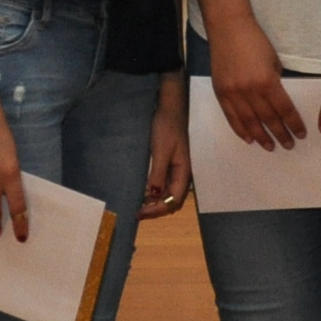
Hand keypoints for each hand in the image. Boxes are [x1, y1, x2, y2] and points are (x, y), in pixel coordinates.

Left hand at [139, 77, 190, 218]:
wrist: (169, 108)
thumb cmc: (166, 127)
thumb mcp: (161, 150)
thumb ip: (158, 173)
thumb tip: (153, 195)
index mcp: (183, 172)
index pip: (174, 200)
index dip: (158, 209)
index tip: (141, 213)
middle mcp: (181, 175)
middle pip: (172, 200)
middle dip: (156, 209)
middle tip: (137, 212)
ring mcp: (175, 170)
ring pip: (167, 194)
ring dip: (154, 202)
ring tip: (138, 205)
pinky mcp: (168, 164)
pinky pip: (162, 184)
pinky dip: (153, 192)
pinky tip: (142, 192)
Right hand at [209, 16, 304, 149]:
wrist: (228, 29)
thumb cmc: (255, 41)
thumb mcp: (273, 61)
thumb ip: (275, 83)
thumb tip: (277, 103)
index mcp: (267, 81)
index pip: (284, 109)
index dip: (293, 123)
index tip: (301, 133)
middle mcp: (250, 91)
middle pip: (268, 119)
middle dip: (280, 134)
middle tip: (288, 145)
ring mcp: (233, 93)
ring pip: (249, 122)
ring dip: (261, 136)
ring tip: (270, 146)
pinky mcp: (221, 93)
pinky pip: (231, 117)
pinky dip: (240, 130)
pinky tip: (249, 139)